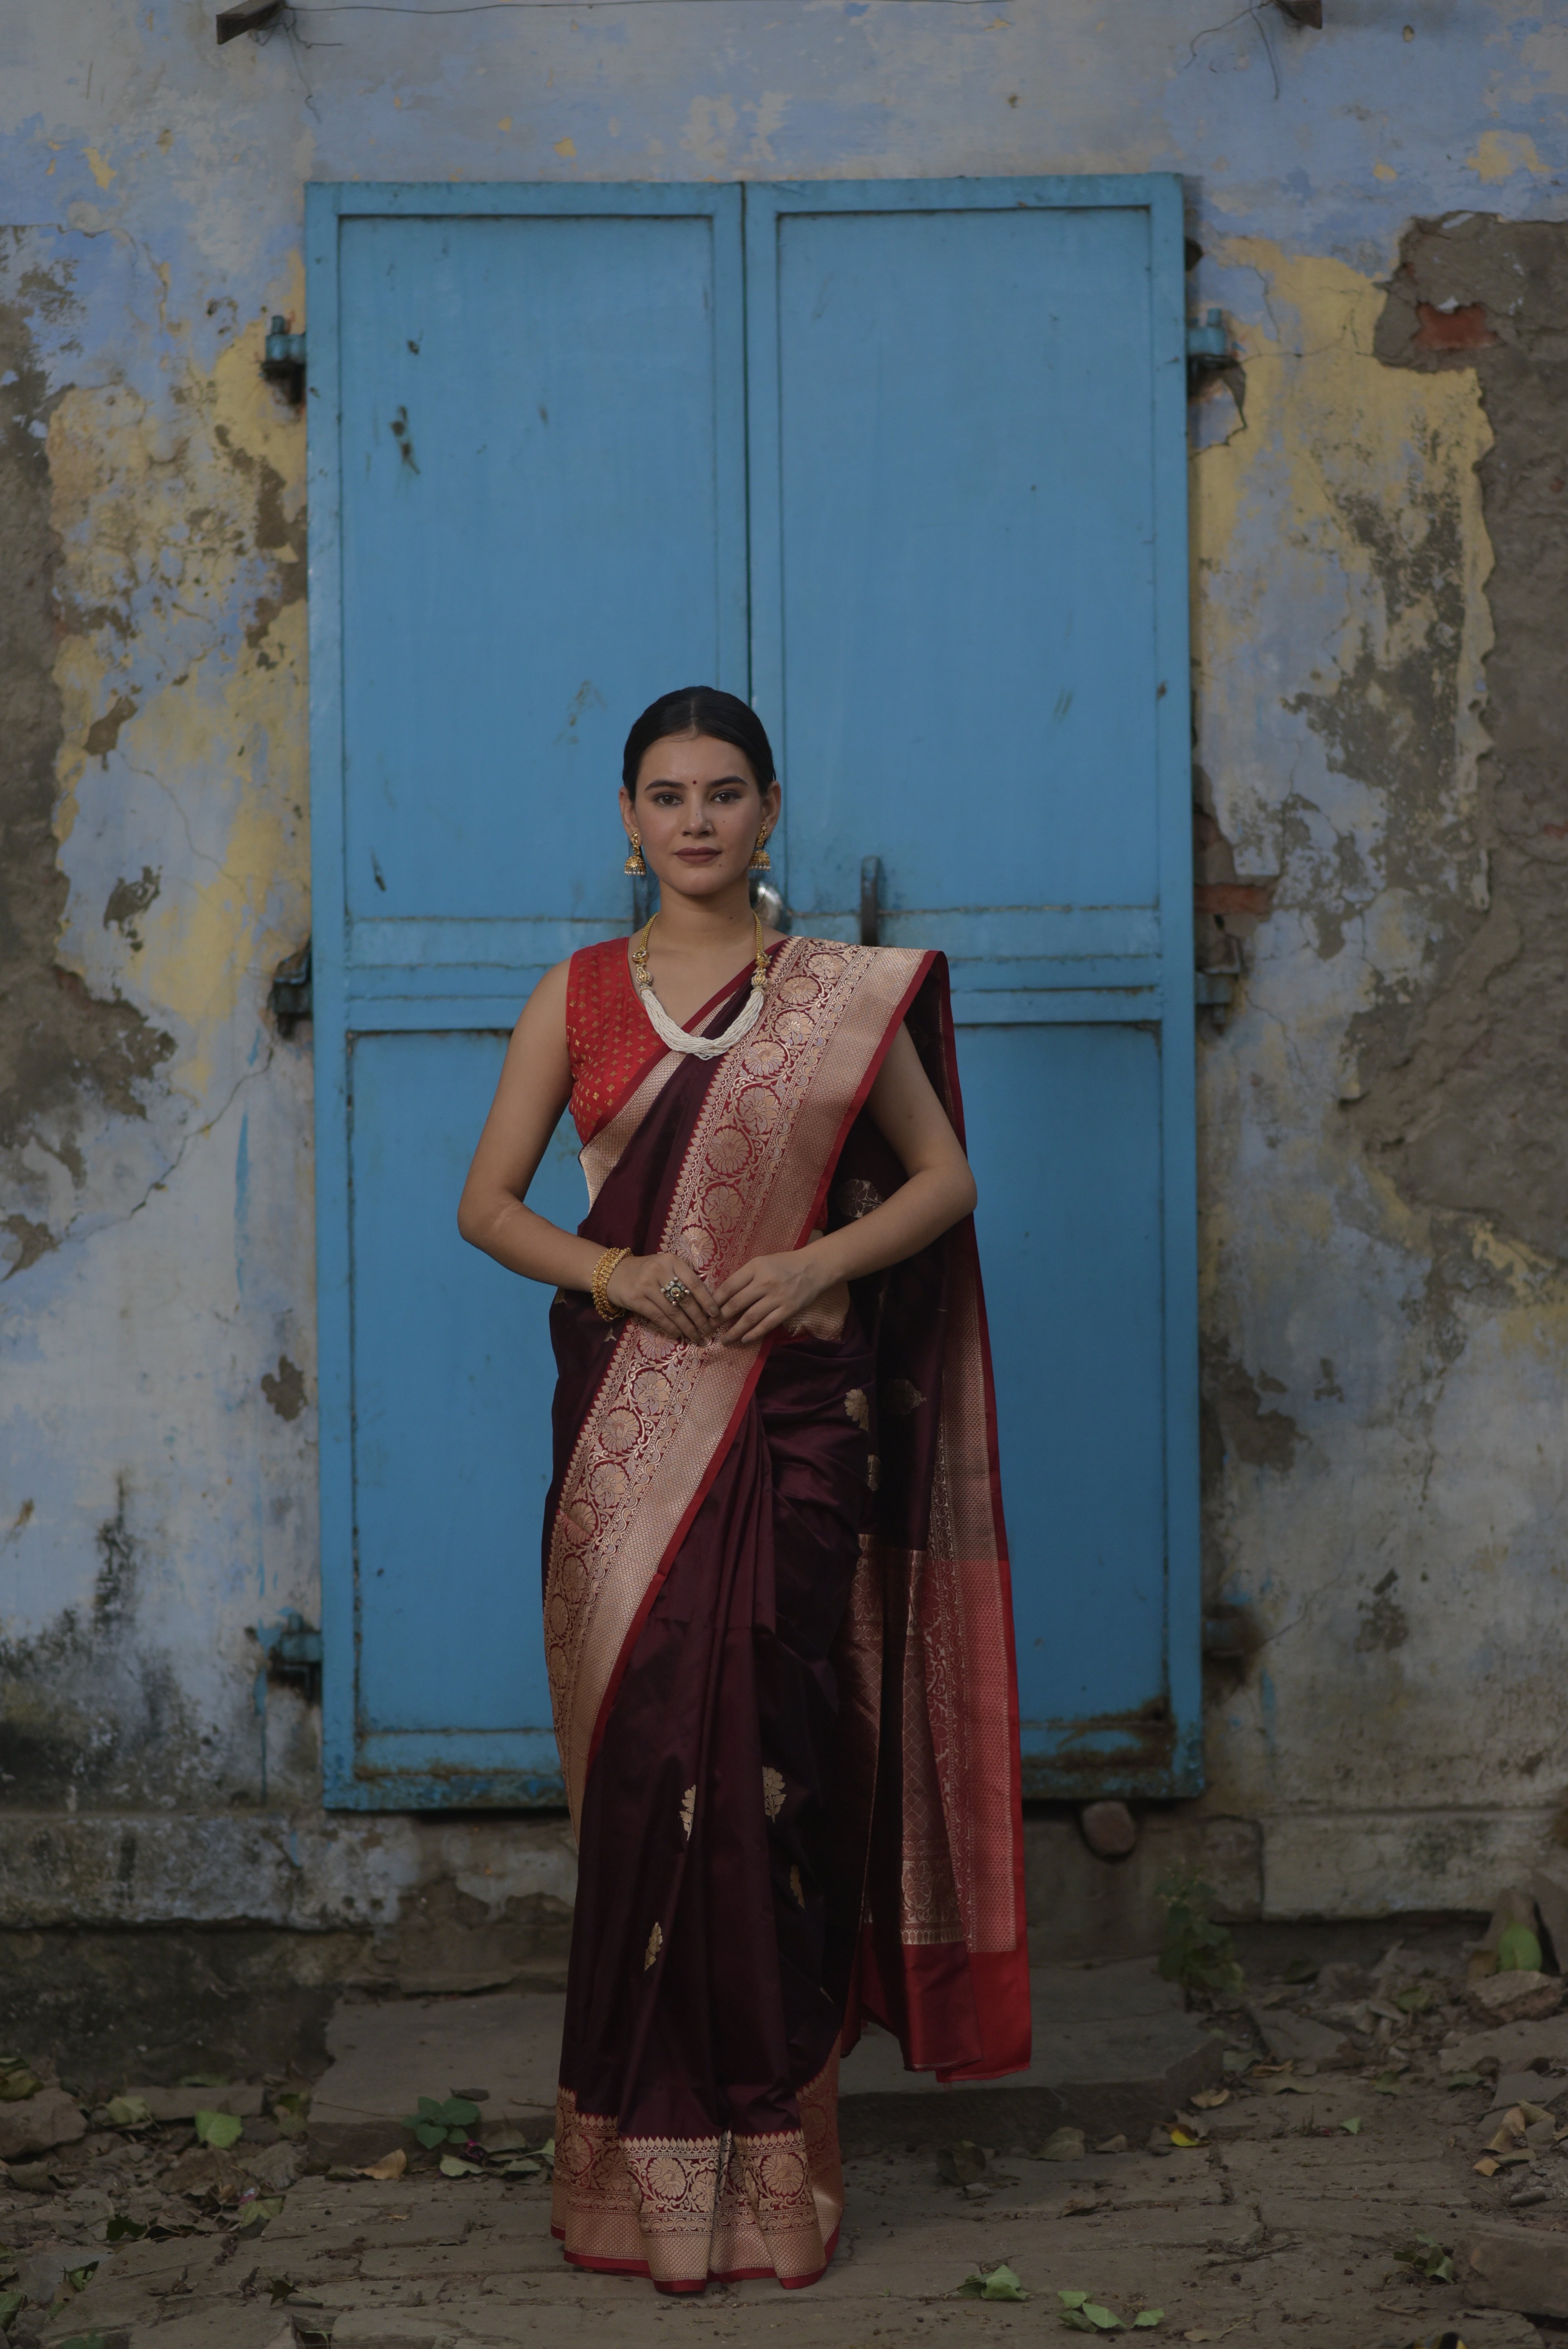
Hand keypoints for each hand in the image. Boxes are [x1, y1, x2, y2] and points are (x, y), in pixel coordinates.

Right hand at [605, 1251, 719, 1344]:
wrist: (612, 1273)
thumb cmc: (645, 1271)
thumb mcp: (664, 1266)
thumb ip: (682, 1278)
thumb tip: (705, 1303)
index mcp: (671, 1260)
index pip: (695, 1283)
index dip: (707, 1300)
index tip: (716, 1314)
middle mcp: (659, 1270)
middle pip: (685, 1299)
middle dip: (699, 1318)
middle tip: (708, 1330)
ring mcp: (646, 1285)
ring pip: (673, 1311)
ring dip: (687, 1327)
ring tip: (696, 1336)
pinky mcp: (635, 1299)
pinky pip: (658, 1317)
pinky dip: (671, 1328)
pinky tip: (679, 1334)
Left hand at [714, 1247, 832, 1345]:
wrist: (814, 1267)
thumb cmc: (784, 1264)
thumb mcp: (762, 1262)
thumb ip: (744, 1276)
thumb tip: (722, 1295)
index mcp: (755, 1267)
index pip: (729, 1286)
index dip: (715, 1300)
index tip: (706, 1311)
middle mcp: (765, 1283)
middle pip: (736, 1304)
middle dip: (720, 1318)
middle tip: (708, 1328)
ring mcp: (777, 1297)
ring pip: (750, 1318)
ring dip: (735, 1331)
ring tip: (724, 1340)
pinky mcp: (788, 1309)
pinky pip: (767, 1325)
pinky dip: (754, 1334)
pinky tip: (744, 1340)